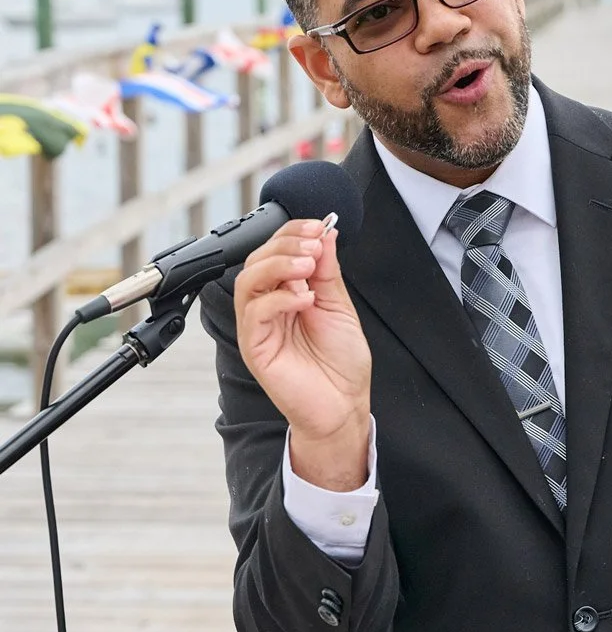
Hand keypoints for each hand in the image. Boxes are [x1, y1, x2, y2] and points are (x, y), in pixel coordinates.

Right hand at [235, 217, 371, 489]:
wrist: (344, 406)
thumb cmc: (341, 365)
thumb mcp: (338, 306)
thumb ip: (327, 272)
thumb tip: (325, 233)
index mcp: (285, 295)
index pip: (275, 251)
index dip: (292, 233)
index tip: (318, 226)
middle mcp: (267, 308)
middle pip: (257, 261)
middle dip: (286, 245)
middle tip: (314, 247)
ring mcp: (259, 328)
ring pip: (248, 281)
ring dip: (279, 266)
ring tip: (308, 267)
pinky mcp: (256, 348)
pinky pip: (254, 313)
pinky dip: (279, 298)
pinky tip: (305, 299)